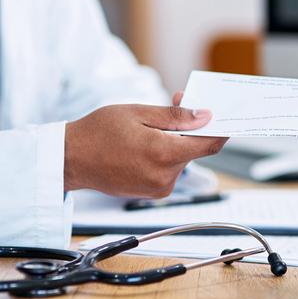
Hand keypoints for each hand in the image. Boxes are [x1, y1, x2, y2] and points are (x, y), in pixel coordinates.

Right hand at [63, 103, 226, 196]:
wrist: (71, 159)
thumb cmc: (98, 133)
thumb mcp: (139, 113)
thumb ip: (176, 117)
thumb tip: (205, 116)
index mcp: (164, 154)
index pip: (208, 144)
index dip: (221, 129)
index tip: (226, 118)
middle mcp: (165, 176)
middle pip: (193, 150)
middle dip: (190, 129)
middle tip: (176, 105)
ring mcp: (158, 188)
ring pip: (181, 160)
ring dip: (175, 142)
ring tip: (149, 128)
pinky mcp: (152, 193)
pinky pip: (169, 170)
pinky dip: (164, 155)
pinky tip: (144, 144)